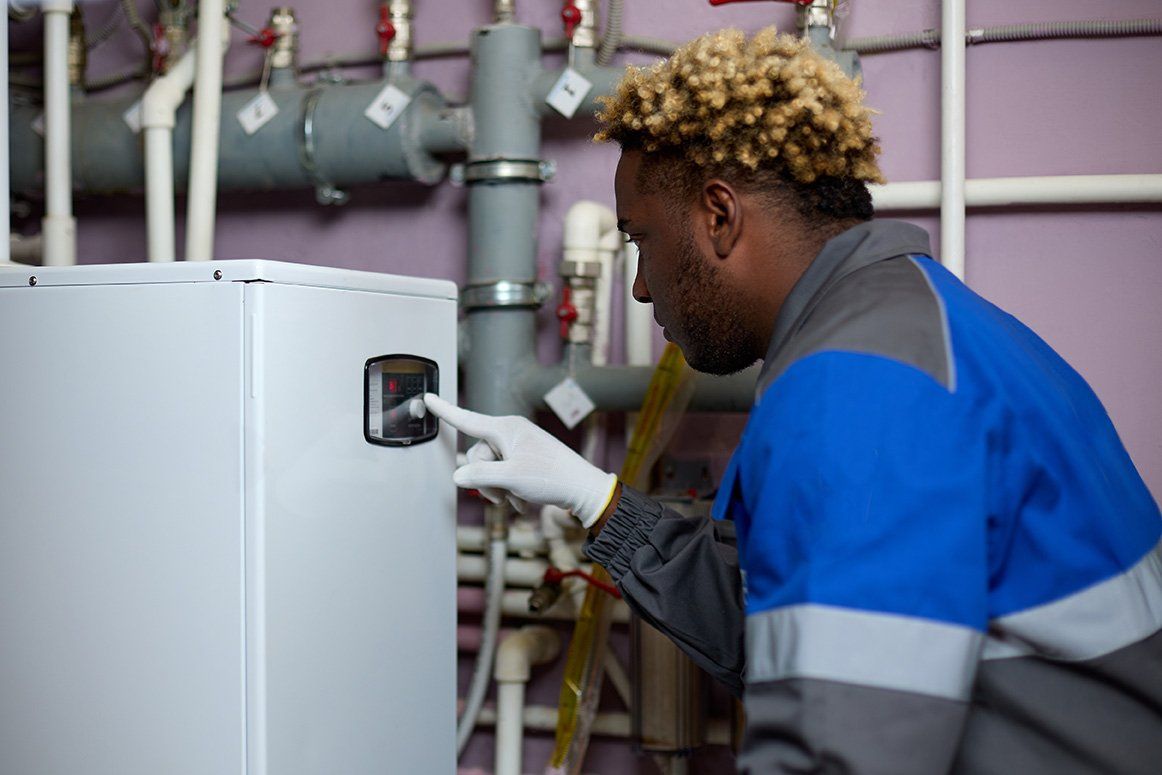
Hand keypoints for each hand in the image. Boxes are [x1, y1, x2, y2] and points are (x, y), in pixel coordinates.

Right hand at [423, 393, 617, 527]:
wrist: (582, 489)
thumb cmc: (551, 477)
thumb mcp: (510, 478)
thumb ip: (480, 476)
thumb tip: (458, 476)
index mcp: (505, 428)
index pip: (467, 419)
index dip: (445, 411)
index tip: (427, 398)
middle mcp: (510, 433)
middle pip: (476, 456)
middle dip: (485, 480)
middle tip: (503, 495)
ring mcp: (518, 447)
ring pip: (489, 469)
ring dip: (498, 488)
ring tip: (516, 499)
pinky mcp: (524, 460)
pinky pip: (503, 475)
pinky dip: (509, 490)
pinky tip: (523, 500)